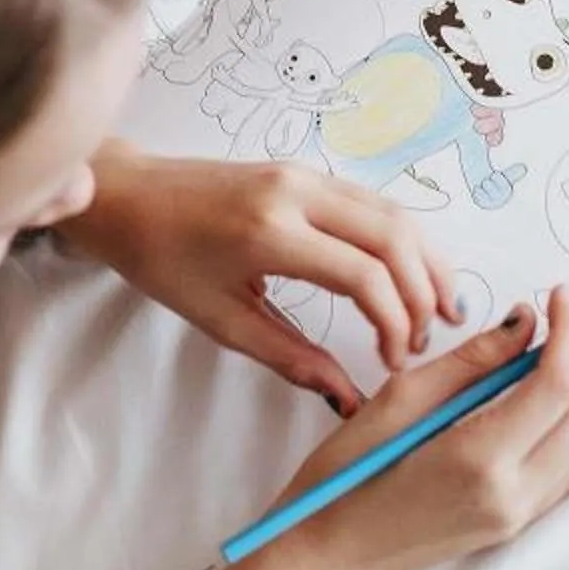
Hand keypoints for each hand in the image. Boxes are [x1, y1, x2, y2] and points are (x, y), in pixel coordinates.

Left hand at [60, 147, 459, 406]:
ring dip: (425, 261)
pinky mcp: (305, 171)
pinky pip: (371, 202)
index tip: (395, 361)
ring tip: (440, 309)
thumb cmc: (162, 261)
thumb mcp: (220, 321)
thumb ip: (291, 357)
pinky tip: (411, 274)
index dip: (393, 322)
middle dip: (422, 292)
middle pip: (392, 237)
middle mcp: (296, 193)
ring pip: (391, 212)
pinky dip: (401, 239)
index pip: (362, 274)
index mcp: (269, 233)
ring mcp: (304, 174)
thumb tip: (348, 398)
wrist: (128, 196)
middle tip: (426, 340)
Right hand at [261, 288, 568, 569]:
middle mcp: (511, 495)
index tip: (561, 295)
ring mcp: (517, 517)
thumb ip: (472, 360)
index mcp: (479, 459)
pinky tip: (559, 397)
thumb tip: (524, 323)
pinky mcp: (514, 526)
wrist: (330, 551)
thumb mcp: (400, 398)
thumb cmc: (347, 473)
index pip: (555, 384)